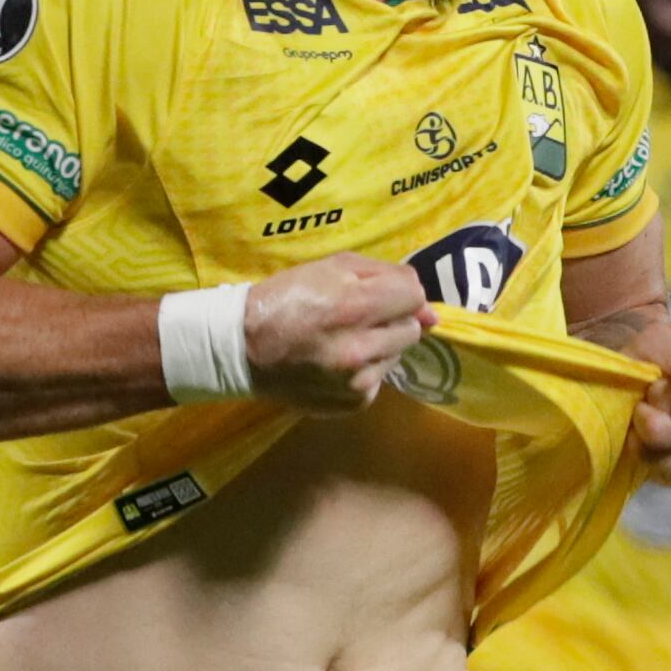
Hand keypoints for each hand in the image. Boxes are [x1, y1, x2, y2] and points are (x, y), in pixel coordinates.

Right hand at [241, 255, 437, 412]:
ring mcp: (358, 381)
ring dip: (380, 345)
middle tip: (357, 318)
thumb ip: (385, 276)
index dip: (399, 292)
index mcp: (354, 306)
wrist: (241, 349)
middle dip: (391, 319)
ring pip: (398, 354)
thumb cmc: (286, 299)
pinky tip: (336, 363)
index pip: (414, 296)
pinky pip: (380, 378)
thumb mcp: (330, 268)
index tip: (378, 295)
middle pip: (412, 328)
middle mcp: (360, 348)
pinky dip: (366, 369)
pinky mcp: (354, 402)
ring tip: (342, 341)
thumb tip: (430, 309)